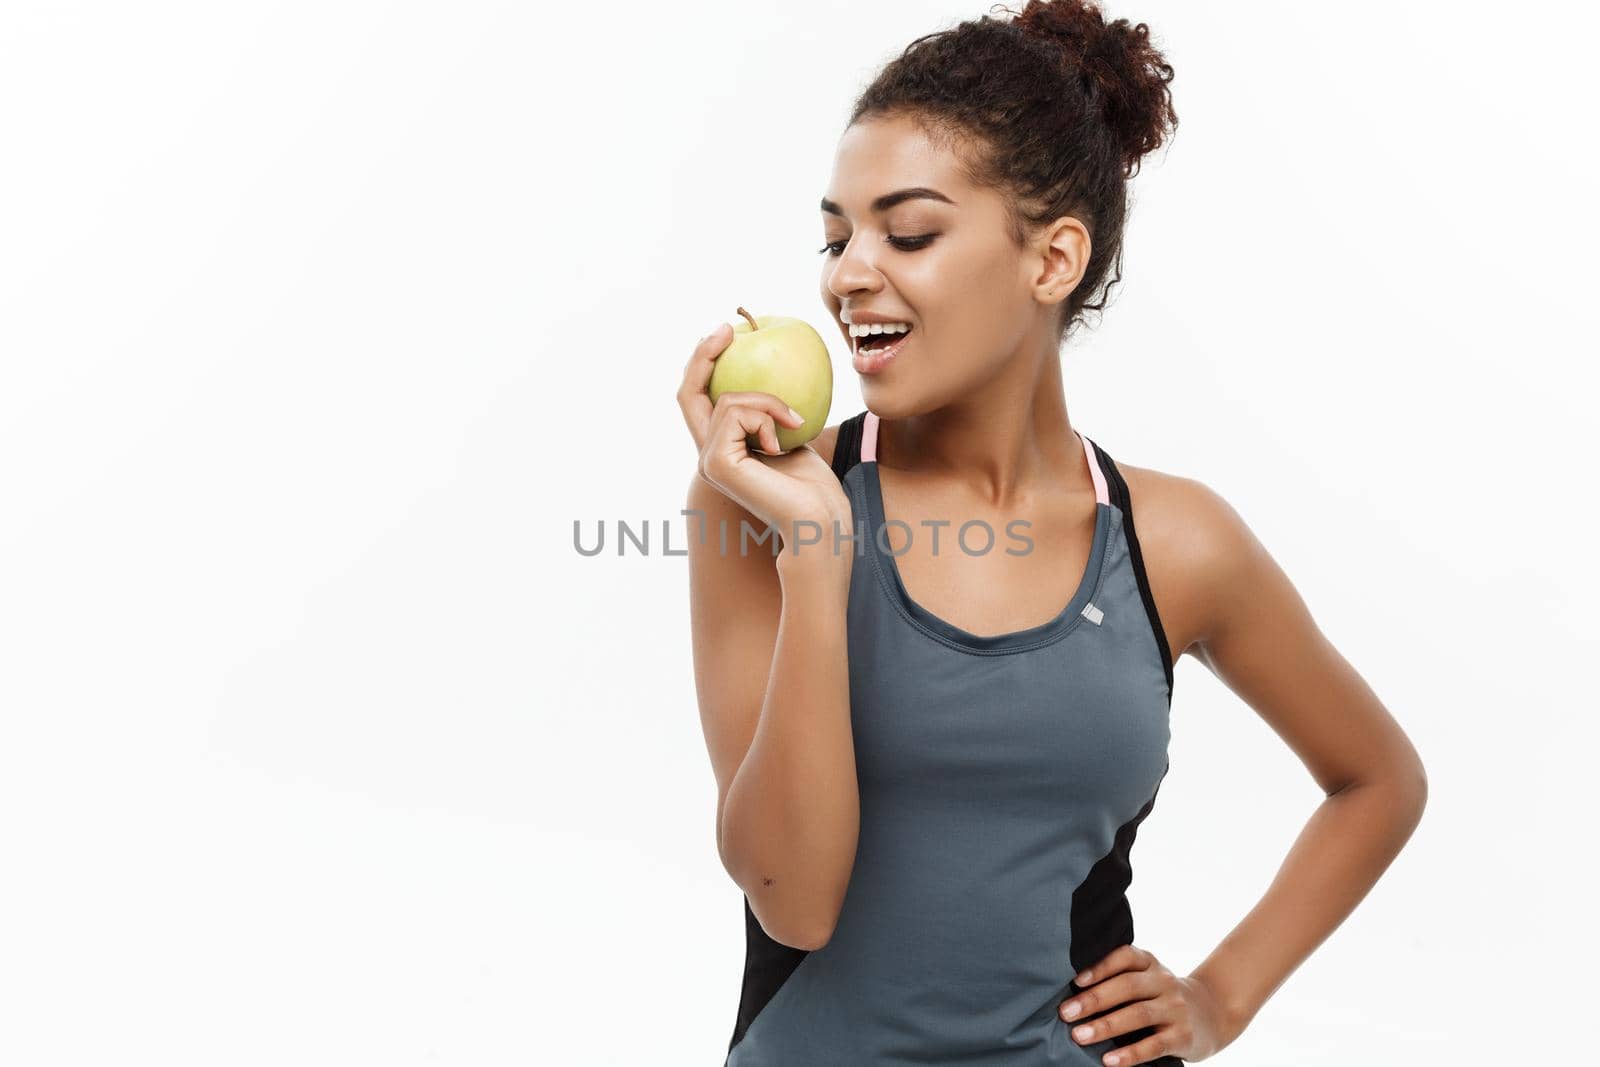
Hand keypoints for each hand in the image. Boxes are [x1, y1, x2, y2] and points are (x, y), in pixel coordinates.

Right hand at [677, 323, 852, 543]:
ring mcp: (708, 461)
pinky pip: (737, 412)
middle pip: (688, 393)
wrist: (820, 519)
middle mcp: (707, 456)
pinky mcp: (716, 463)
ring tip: (794, 423)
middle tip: (729, 328)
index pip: (698, 400)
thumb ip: (770, 411)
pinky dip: (767, 415)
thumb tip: (774, 365)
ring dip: (768, 401)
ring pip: (728, 399)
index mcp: (721, 450)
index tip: (728, 332)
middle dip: (703, 355)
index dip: (703, 363)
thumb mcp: (790, 434)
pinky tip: (784, 441)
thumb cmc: (814, 484)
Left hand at [1057, 944, 1239, 1064]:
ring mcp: (1175, 1008)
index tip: (1075, 980)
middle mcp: (1164, 982)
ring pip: (1138, 1014)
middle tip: (1066, 1013)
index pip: (1125, 957)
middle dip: (1094, 999)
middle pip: (1127, 986)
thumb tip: (1072, 992)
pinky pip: (1154, 1045)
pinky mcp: (1183, 1036)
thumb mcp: (1147, 978)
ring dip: (1106, 1026)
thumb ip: (1119, 978)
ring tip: (1079, 1035)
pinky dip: (1130, 1053)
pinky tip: (1109, 1060)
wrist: (1213, 1012)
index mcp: (1150, 964)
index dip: (1100, 966)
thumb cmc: (1163, 995)